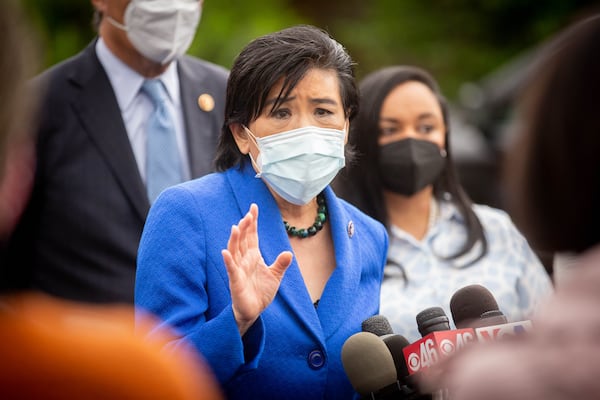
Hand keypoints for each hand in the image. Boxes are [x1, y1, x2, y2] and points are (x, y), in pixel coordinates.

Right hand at [221, 204, 292, 335]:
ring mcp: (238, 269)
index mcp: (253, 256)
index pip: (252, 235)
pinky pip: (231, 269)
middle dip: (245, 226)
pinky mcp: (235, 281)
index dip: (252, 222)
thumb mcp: (275, 276)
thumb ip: (280, 264)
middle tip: (248, 214)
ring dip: (235, 239)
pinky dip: (228, 260)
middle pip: (243, 239)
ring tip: (236, 227)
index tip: (254, 207)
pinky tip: (225, 252)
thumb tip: (288, 253)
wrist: (254, 311)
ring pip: (234, 250)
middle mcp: (244, 260)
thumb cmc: (261, 292)